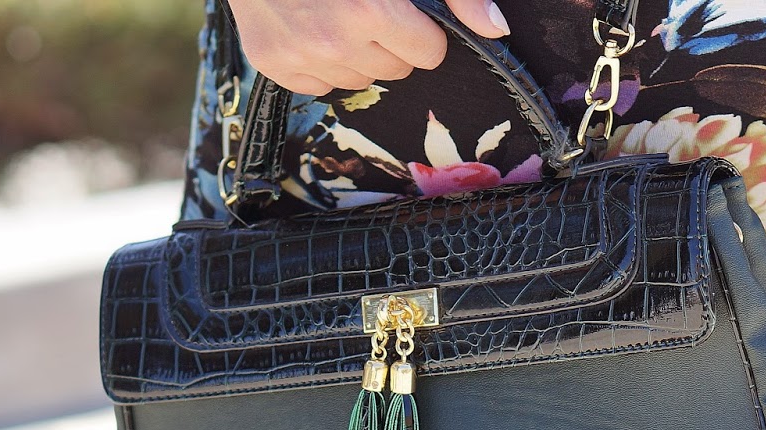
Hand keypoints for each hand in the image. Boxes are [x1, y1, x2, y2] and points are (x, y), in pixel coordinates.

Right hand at [224, 0, 510, 94]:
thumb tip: (494, 28)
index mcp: (371, 9)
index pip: (428, 53)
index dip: (421, 29)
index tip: (402, 8)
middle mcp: (333, 39)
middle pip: (395, 70)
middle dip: (390, 41)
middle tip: (366, 5)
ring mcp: (298, 55)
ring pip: (359, 81)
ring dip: (356, 53)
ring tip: (336, 12)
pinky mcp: (271, 62)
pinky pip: (319, 85)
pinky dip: (320, 61)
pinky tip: (310, 24)